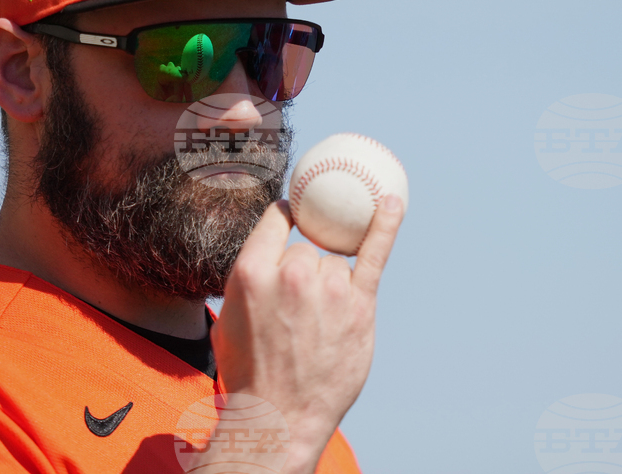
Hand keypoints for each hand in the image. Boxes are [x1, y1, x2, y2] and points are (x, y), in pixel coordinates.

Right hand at [210, 195, 404, 473]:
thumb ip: (248, 281)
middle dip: (305, 271)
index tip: (294, 215)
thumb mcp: (230, 318)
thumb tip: (263, 256)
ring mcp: (328, 288)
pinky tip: (392, 203)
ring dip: (331, 284)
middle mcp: (290, 274)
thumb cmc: (249, 372)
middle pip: (308, 248)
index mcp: (251, 271)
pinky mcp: (358, 304)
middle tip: (300, 310)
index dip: (286, 216)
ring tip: (319, 325)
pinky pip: (374, 253)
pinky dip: (385, 225)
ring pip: (335, 263)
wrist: (278, 417)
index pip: (276, 221)